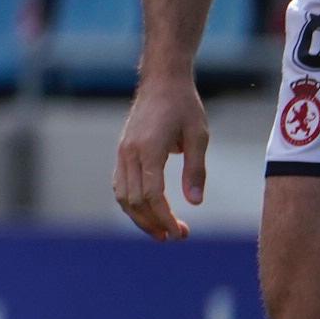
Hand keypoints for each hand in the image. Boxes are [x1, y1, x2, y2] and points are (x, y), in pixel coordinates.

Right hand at [113, 74, 209, 241]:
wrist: (161, 81)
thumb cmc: (184, 106)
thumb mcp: (199, 136)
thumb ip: (196, 170)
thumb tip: (194, 203)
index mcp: (149, 149)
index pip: (152, 195)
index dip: (165, 218)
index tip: (181, 233)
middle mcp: (129, 153)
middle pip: (134, 201)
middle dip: (154, 223)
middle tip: (176, 237)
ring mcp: (122, 153)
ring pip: (122, 196)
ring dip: (139, 217)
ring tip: (160, 231)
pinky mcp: (122, 152)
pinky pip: (120, 185)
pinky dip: (132, 203)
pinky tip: (148, 211)